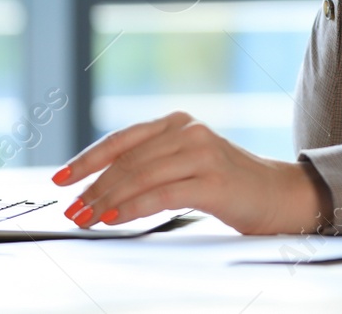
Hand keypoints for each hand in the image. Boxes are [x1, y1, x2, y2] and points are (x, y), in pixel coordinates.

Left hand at [51, 111, 331, 234]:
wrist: (281, 195)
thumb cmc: (230, 186)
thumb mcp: (188, 165)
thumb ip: (154, 165)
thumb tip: (102, 186)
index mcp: (180, 123)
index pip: (122, 139)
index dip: (87, 159)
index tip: (61, 179)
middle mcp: (189, 132)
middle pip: (127, 160)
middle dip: (92, 187)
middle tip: (72, 210)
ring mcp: (203, 154)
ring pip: (140, 175)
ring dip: (106, 200)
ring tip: (87, 218)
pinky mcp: (213, 181)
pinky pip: (162, 194)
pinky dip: (133, 207)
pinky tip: (115, 218)